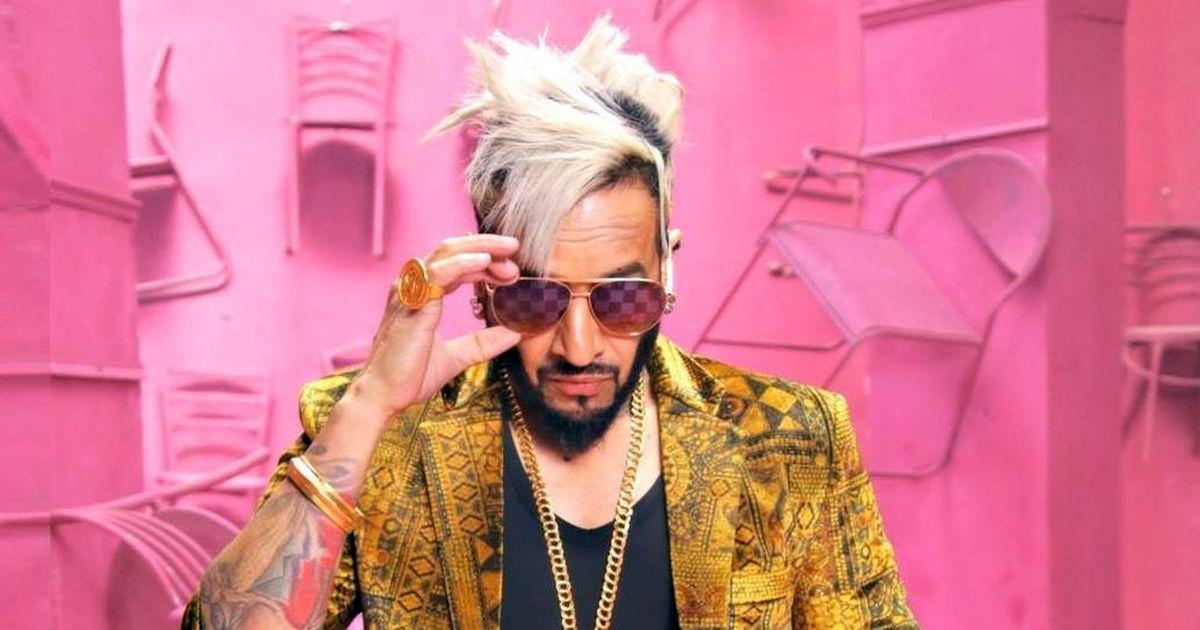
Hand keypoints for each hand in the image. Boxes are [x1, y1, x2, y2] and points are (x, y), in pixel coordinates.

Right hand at [348, 234, 522, 415]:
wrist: (383, 396)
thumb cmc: (409, 375)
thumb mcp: (457, 356)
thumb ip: (483, 342)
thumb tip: (514, 333)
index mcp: (421, 294)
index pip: (455, 264)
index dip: (484, 261)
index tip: (510, 270)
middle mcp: (412, 286)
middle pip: (451, 249)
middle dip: (486, 246)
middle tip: (514, 249)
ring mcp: (409, 293)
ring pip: (446, 253)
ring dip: (480, 249)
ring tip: (507, 253)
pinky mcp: (411, 305)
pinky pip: (437, 273)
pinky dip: (462, 263)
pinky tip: (484, 262)